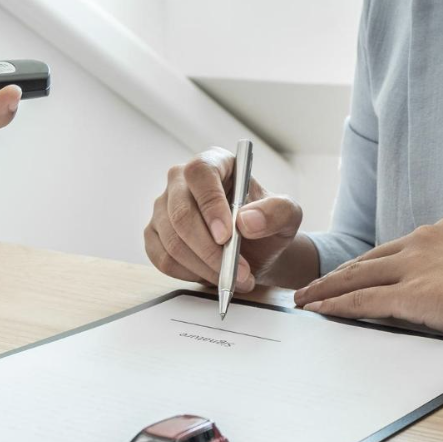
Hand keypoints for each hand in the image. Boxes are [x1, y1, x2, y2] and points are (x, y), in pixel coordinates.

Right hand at [144, 147, 302, 290]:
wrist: (255, 250)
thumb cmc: (267, 225)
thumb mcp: (288, 215)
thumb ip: (276, 212)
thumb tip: (247, 222)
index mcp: (214, 163)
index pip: (200, 173)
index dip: (210, 204)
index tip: (227, 236)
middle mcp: (181, 181)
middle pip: (181, 213)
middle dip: (210, 250)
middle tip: (238, 271)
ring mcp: (163, 208)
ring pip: (173, 242)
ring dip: (205, 267)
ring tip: (235, 278)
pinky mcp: (154, 235)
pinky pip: (163, 259)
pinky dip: (190, 274)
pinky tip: (212, 274)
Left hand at [293, 216, 442, 345]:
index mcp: (442, 232)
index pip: (391, 250)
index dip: (365, 265)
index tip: (347, 274)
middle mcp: (423, 241)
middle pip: (366, 260)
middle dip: (336, 275)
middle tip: (312, 287)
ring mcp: (414, 267)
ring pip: (356, 278)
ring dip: (325, 290)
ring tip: (303, 300)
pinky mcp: (411, 294)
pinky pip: (362, 301)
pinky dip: (335, 306)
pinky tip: (318, 312)